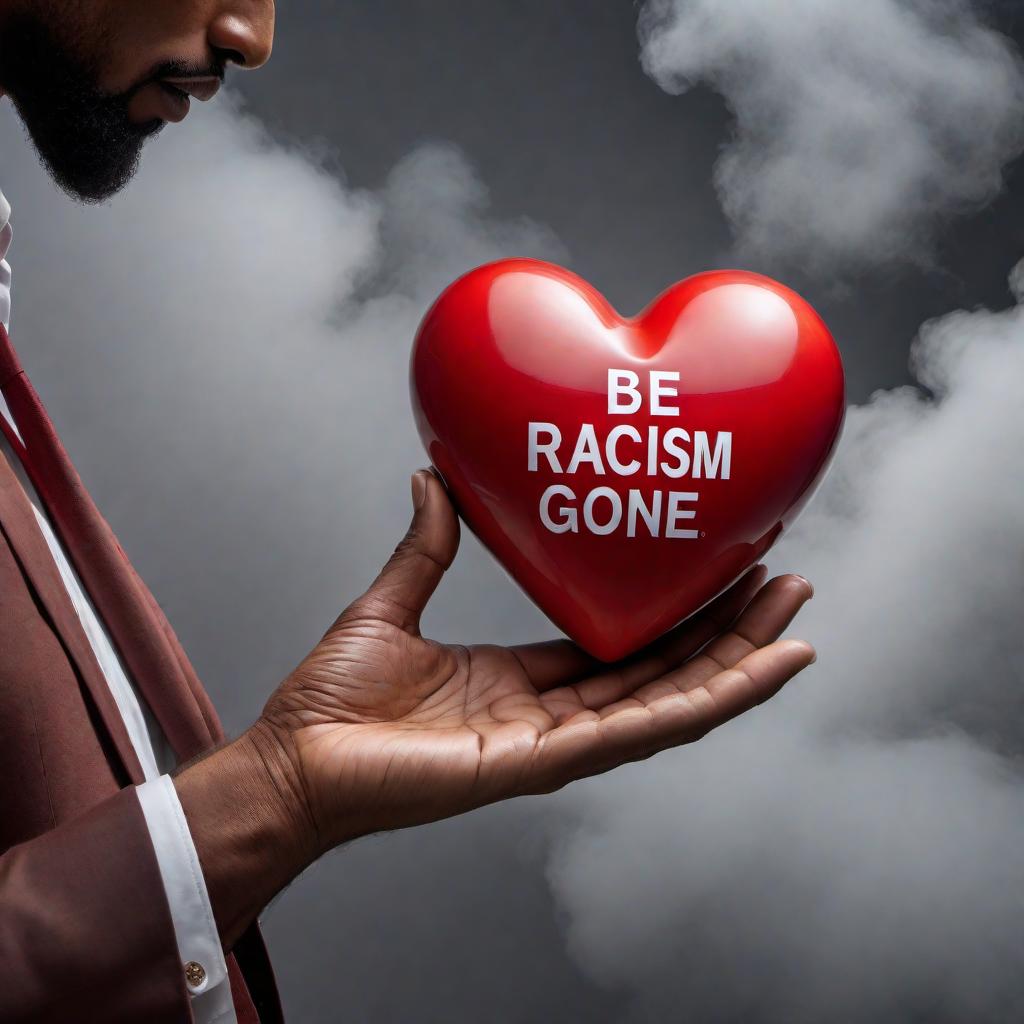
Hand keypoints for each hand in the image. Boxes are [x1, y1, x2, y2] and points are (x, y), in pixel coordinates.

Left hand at [177, 470, 813, 946]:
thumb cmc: (330, 704)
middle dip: (727, 633)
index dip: (674, 613)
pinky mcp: (541, 764)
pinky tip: (756, 674)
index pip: (621, 648)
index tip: (721, 569)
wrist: (290, 762)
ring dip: (737, 665)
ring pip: (668, 703)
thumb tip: (434, 479)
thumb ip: (426, 548)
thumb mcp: (390, 605)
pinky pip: (638, 731)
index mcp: (520, 682)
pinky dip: (705, 702)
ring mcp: (552, 745)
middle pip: (661, 673)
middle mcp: (548, 716)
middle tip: (786, 584)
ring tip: (795, 623)